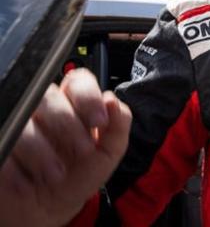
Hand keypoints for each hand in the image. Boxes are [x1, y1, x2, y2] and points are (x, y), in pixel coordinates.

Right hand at [0, 68, 131, 226]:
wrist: (49, 208)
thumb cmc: (78, 175)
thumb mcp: (107, 154)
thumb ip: (118, 125)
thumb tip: (113, 101)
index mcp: (73, 104)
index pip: (77, 81)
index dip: (88, 97)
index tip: (98, 122)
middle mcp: (43, 109)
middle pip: (48, 97)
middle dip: (68, 125)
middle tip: (82, 150)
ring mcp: (17, 124)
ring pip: (23, 122)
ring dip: (41, 151)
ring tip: (55, 174)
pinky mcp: (1, 140)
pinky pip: (3, 143)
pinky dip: (15, 169)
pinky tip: (27, 182)